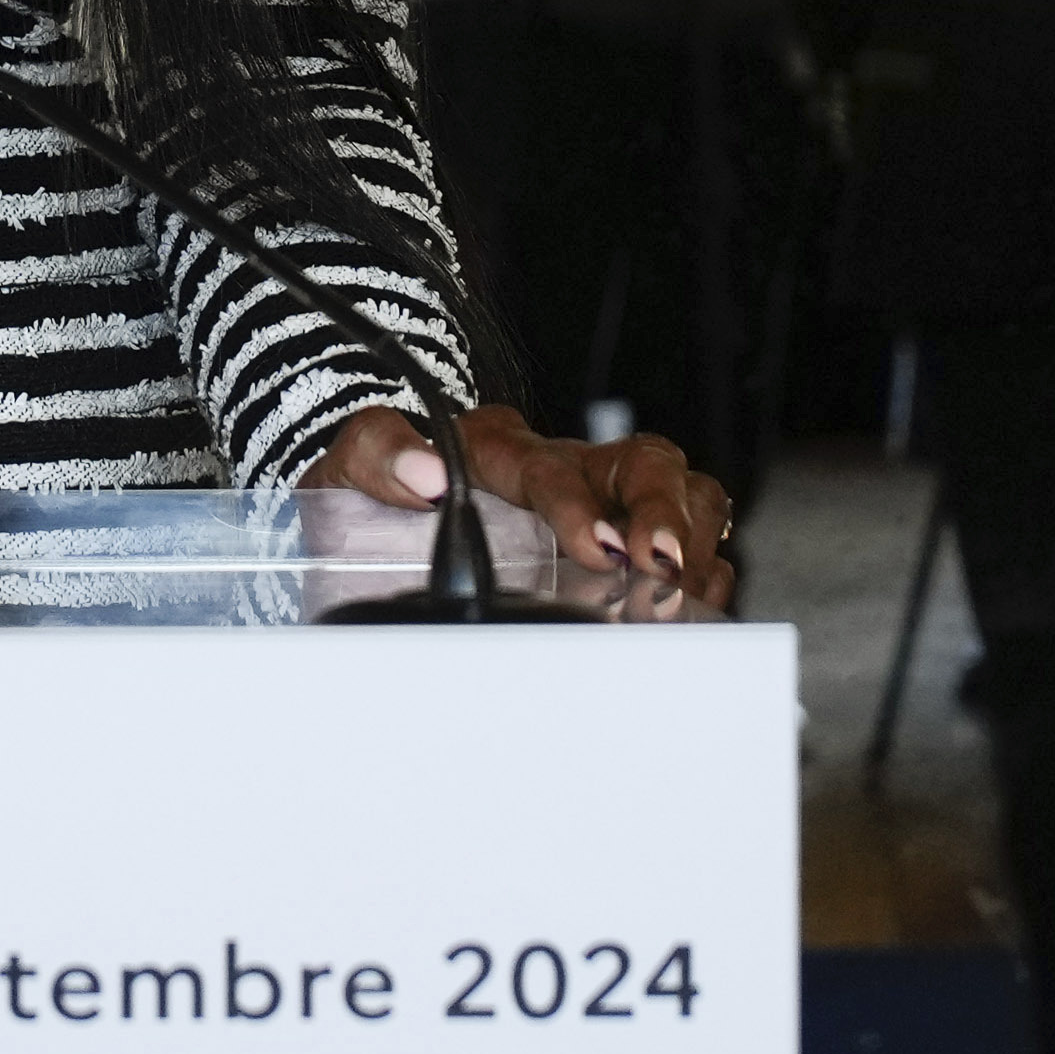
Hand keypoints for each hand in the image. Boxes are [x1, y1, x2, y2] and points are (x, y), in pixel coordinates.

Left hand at [313, 401, 733, 614]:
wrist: (377, 513)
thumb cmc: (374, 497)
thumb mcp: (352, 468)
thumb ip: (379, 454)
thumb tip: (425, 473)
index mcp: (498, 449)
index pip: (547, 465)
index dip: (576, 505)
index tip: (596, 547)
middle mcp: (563, 467)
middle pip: (640, 463)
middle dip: (662, 512)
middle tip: (662, 562)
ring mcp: (602, 502)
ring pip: (678, 492)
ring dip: (691, 540)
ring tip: (683, 589)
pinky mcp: (625, 539)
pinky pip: (688, 541)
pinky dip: (702, 571)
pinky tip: (695, 604)